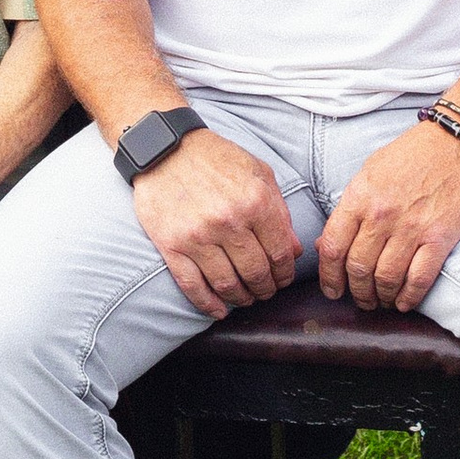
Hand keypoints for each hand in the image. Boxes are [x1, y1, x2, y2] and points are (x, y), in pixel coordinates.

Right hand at [129, 131, 299, 319]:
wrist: (165, 148)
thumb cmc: (216, 158)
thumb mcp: (258, 174)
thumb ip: (280, 212)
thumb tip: (294, 252)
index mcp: (255, 201)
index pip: (280, 254)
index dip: (285, 274)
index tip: (282, 279)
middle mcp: (228, 221)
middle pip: (256, 273)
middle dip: (265, 289)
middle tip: (265, 291)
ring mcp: (198, 236)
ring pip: (227, 284)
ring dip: (241, 298)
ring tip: (245, 298)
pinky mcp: (172, 245)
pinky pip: (193, 285)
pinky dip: (209, 304)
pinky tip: (219, 309)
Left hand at [318, 118, 459, 312]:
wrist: (458, 141)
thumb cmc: (412, 155)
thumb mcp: (370, 172)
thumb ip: (350, 208)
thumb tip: (326, 244)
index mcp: (360, 197)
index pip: (333, 247)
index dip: (329, 276)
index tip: (332, 290)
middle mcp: (381, 215)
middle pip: (358, 269)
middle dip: (356, 292)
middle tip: (360, 299)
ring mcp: (411, 228)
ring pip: (386, 279)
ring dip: (380, 298)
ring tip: (381, 301)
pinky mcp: (439, 238)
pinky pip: (419, 279)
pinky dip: (408, 297)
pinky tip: (404, 302)